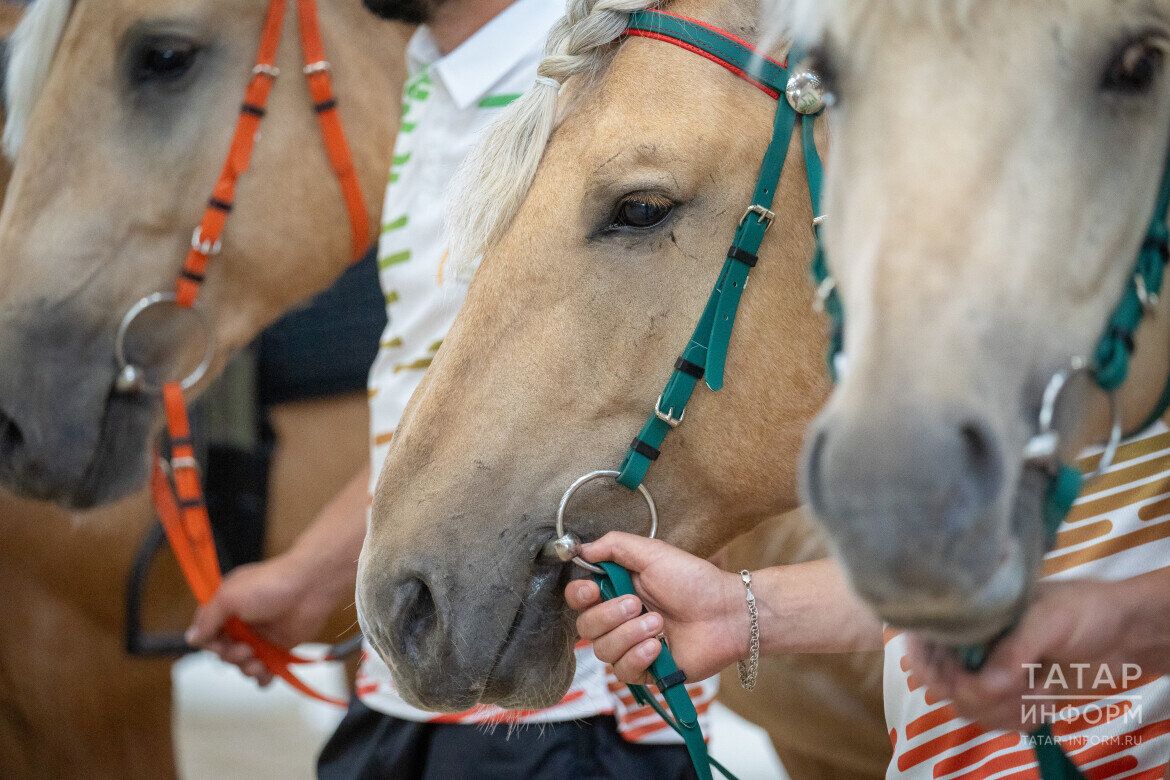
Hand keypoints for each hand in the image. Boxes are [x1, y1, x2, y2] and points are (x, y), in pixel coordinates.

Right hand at [186, 551, 341, 684]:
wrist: (310, 587)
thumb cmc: (270, 585)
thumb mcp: (230, 597)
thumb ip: (208, 619)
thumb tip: (191, 639)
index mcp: (226, 606)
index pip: (206, 633)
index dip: (210, 644)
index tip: (219, 644)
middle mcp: (241, 622)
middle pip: (223, 652)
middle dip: (231, 656)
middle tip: (246, 650)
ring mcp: (260, 636)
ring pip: (242, 664)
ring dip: (247, 668)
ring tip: (259, 663)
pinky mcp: (278, 646)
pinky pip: (265, 669)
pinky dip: (263, 677)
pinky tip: (266, 675)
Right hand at [564, 532, 744, 685]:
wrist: (726, 612)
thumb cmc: (694, 580)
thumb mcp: (652, 552)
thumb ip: (614, 546)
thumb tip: (582, 549)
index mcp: (617, 590)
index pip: (578, 598)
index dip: (579, 596)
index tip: (593, 590)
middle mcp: (619, 620)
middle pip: (585, 627)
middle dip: (608, 616)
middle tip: (638, 604)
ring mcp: (631, 646)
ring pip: (603, 651)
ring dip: (629, 635)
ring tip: (659, 624)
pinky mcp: (646, 671)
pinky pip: (623, 672)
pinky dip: (638, 657)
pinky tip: (658, 646)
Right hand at [907, 579, 1142, 731]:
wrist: (1126, 634)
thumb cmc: (1085, 610)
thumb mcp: (1048, 619)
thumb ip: (1014, 651)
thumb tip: (983, 686)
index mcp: (969, 612)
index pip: (922, 639)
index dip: (927, 664)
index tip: (957, 678)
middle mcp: (970, 642)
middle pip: (943, 683)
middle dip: (979, 694)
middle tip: (1018, 686)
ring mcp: (988, 671)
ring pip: (969, 708)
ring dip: (1006, 708)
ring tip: (1042, 689)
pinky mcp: (1008, 696)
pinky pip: (995, 722)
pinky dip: (1020, 718)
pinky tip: (1045, 698)